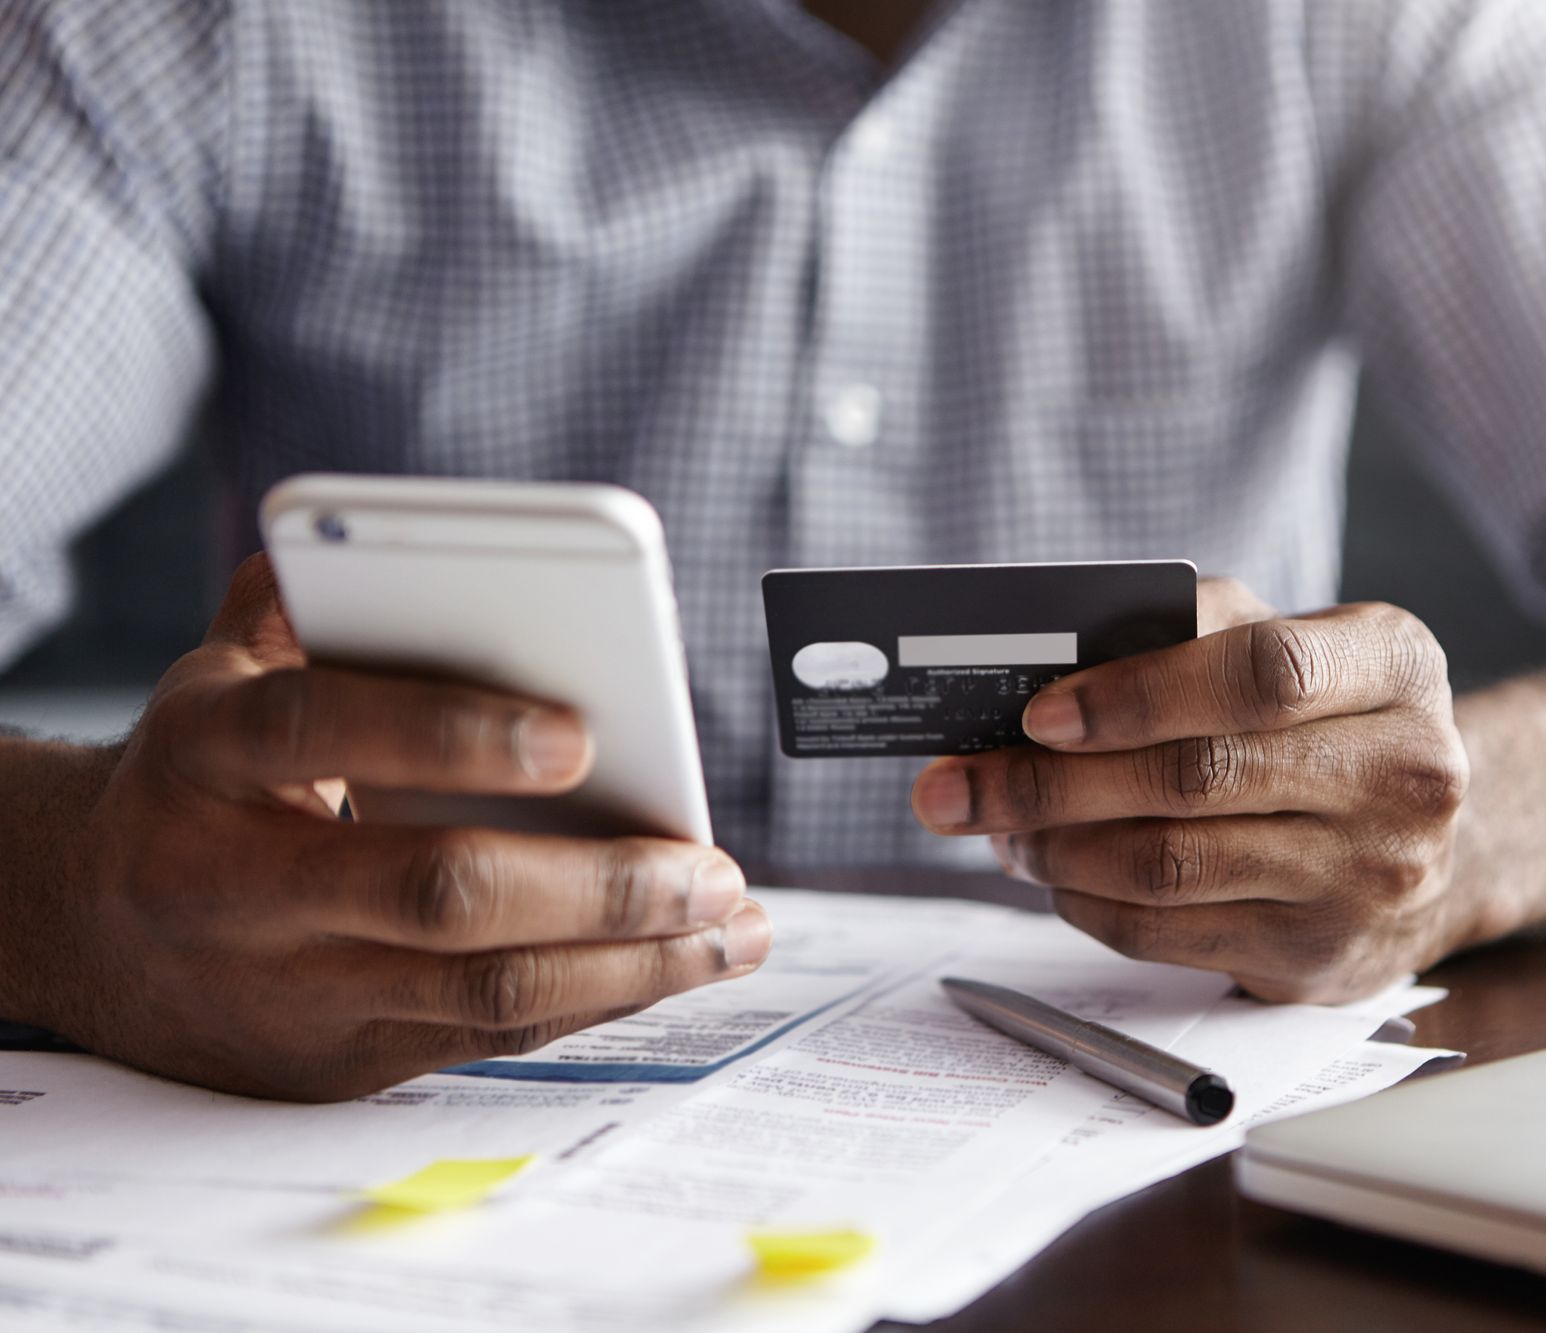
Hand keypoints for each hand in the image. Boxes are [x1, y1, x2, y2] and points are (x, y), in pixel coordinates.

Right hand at [18, 555, 768, 1100]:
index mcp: (205, 752)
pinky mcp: (335, 1059)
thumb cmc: (201, 776)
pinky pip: (488, 1037)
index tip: (582, 732)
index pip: (322, 727)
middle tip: (709, 865)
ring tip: (730, 927)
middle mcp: (233, 881)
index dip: (452, 731)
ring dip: (632, 962)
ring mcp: (287, 987)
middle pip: (435, 892)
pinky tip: (673, 965)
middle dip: (596, 884)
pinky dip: (598, 1001)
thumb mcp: (220, 672)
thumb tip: (426, 544)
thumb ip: (310, 599)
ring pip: (483, 990)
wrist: (80, 929)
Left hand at [909, 580, 1470, 1001]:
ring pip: (1171, 865)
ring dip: (1057, 848)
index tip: (1039, 712)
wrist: (1424, 846)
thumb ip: (1195, 630)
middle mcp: (1406, 773)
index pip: (1264, 673)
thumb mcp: (1294, 645)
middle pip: (1197, 779)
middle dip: (1050, 783)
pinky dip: (1087, 903)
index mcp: (1395, 665)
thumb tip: (1049, 662)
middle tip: (959, 783)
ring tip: (999, 827)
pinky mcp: (1321, 956)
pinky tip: (1054, 873)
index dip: (1139, 694)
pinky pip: (1169, 934)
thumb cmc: (1325, 724)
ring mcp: (1370, 877)